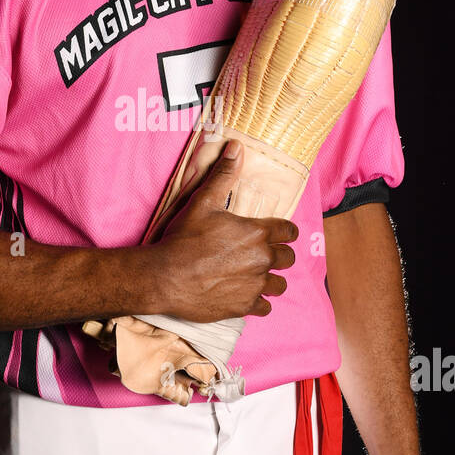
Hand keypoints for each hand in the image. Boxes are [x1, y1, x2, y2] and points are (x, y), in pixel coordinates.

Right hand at [155, 141, 297, 323]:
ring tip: (255, 277)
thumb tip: (236, 147)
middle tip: (263, 255)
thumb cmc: (183, 238)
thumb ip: (224, 175)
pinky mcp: (244, 307)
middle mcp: (262, 260)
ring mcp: (255, 285)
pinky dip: (257, 302)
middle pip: (288, 259)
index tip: (278, 234)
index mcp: (257, 233)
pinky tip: (245, 295)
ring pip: (279, 285)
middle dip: (279, 255)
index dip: (285, 232)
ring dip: (270, 280)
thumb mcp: (202, 202)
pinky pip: (265, 307)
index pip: (289, 231)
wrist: (164, 277)